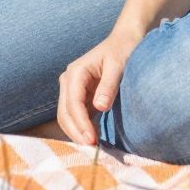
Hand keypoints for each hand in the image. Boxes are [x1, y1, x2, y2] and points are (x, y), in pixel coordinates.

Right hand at [56, 28, 143, 146]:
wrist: (125, 40)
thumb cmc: (123, 49)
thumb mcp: (118, 65)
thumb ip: (109, 85)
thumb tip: (100, 107)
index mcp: (76, 72)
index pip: (73, 103)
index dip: (80, 123)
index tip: (92, 140)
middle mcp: (69, 81)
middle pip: (65, 113)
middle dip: (76, 132)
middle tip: (92, 149)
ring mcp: (72, 89)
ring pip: (67, 116)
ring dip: (76, 132)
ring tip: (92, 147)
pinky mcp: (80, 95)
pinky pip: (76, 115)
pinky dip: (81, 128)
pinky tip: (93, 138)